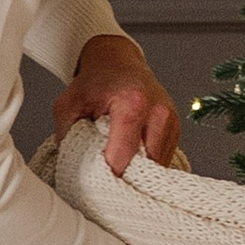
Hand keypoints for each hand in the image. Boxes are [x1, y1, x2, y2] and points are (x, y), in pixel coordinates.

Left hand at [55, 34, 184, 179]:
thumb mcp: (68, 105)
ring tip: (118, 163)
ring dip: (138, 172)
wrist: (117, 62)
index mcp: (132, 104)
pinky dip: (147, 164)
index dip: (106, 176)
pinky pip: (163, 159)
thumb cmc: (95, 83)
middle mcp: (158, 113)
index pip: (122, 158)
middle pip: (145, 167)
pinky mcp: (176, 128)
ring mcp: (171, 121)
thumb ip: (69, 137)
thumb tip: (76, 170)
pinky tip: (131, 157)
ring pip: (157, 167)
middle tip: (106, 177)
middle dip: (125, 177)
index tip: (94, 183)